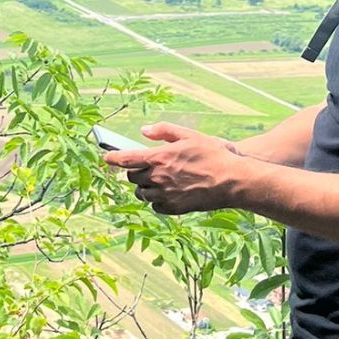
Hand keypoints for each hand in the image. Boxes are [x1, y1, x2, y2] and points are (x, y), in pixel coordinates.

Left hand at [103, 123, 242, 215]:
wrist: (232, 181)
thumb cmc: (212, 154)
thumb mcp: (189, 135)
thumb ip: (164, 131)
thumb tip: (144, 130)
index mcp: (159, 158)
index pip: (126, 159)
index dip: (113, 158)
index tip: (106, 157)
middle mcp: (158, 178)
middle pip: (132, 177)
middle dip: (134, 171)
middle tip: (145, 166)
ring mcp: (165, 195)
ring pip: (142, 193)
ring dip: (144, 186)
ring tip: (157, 180)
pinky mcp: (173, 208)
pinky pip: (155, 206)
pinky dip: (156, 200)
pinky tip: (167, 193)